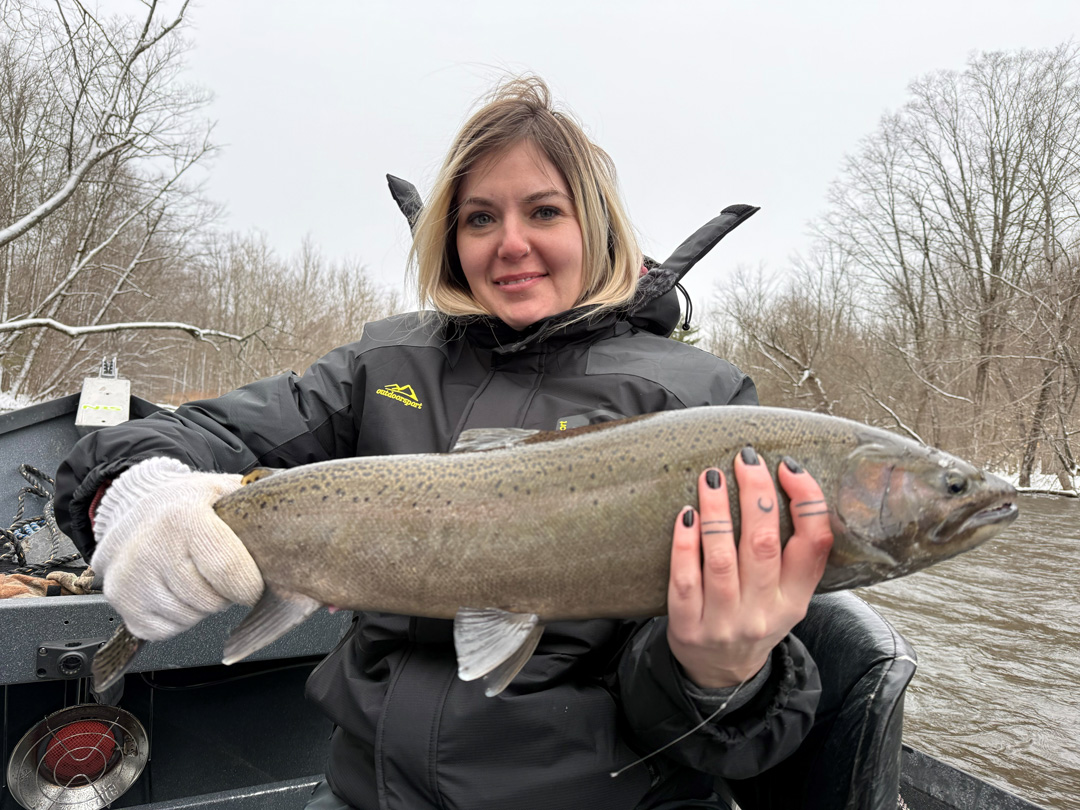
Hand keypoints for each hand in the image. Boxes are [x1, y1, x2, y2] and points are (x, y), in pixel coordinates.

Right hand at [92, 457, 263, 640]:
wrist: (133, 507)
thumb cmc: (188, 503)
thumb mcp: (224, 490)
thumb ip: (259, 505)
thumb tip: (301, 516)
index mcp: (184, 517)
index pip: (229, 572)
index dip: (250, 585)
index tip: (254, 583)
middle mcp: (150, 547)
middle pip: (210, 600)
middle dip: (226, 593)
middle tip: (219, 573)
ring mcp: (129, 579)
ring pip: (189, 617)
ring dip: (202, 605)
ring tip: (195, 575)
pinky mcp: (121, 603)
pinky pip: (164, 630)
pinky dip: (179, 618)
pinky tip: (176, 589)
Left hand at [666, 449, 832, 688]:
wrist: (720, 675)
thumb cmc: (754, 617)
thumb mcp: (786, 595)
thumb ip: (791, 554)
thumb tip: (787, 482)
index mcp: (796, 600)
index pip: (814, 546)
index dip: (807, 502)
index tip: (789, 467)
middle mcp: (764, 612)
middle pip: (763, 545)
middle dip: (756, 495)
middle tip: (746, 459)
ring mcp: (724, 622)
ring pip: (721, 560)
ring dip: (717, 513)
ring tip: (712, 478)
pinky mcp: (688, 626)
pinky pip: (685, 579)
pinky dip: (685, 545)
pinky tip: (686, 515)